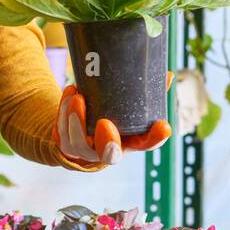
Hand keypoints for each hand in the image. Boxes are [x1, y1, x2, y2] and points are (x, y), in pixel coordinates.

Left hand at [53, 74, 173, 165]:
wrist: (80, 133)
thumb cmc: (112, 119)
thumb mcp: (130, 110)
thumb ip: (147, 95)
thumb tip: (168, 75)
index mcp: (130, 144)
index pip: (147, 144)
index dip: (156, 137)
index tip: (163, 125)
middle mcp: (108, 152)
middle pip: (109, 155)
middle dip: (107, 141)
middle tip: (105, 122)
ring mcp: (84, 152)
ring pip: (77, 142)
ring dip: (76, 119)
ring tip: (77, 95)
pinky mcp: (65, 145)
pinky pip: (60, 132)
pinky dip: (63, 111)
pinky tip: (70, 92)